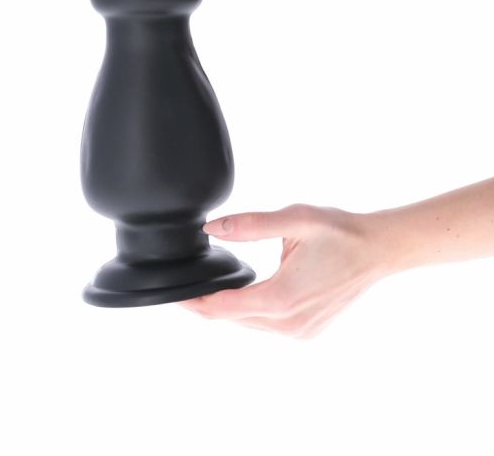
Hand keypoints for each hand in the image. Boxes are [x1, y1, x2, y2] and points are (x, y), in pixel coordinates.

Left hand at [180, 204, 389, 338]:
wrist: (377, 250)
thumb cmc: (339, 231)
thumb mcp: (293, 219)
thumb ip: (249, 225)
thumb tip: (211, 228)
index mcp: (281, 299)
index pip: (222, 309)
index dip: (194, 301)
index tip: (174, 292)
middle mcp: (289, 323)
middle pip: (231, 319)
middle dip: (205, 304)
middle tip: (185, 284)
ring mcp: (299, 332)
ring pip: (247, 324)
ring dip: (227, 308)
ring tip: (208, 286)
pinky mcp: (306, 331)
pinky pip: (265, 325)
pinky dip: (249, 311)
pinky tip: (243, 292)